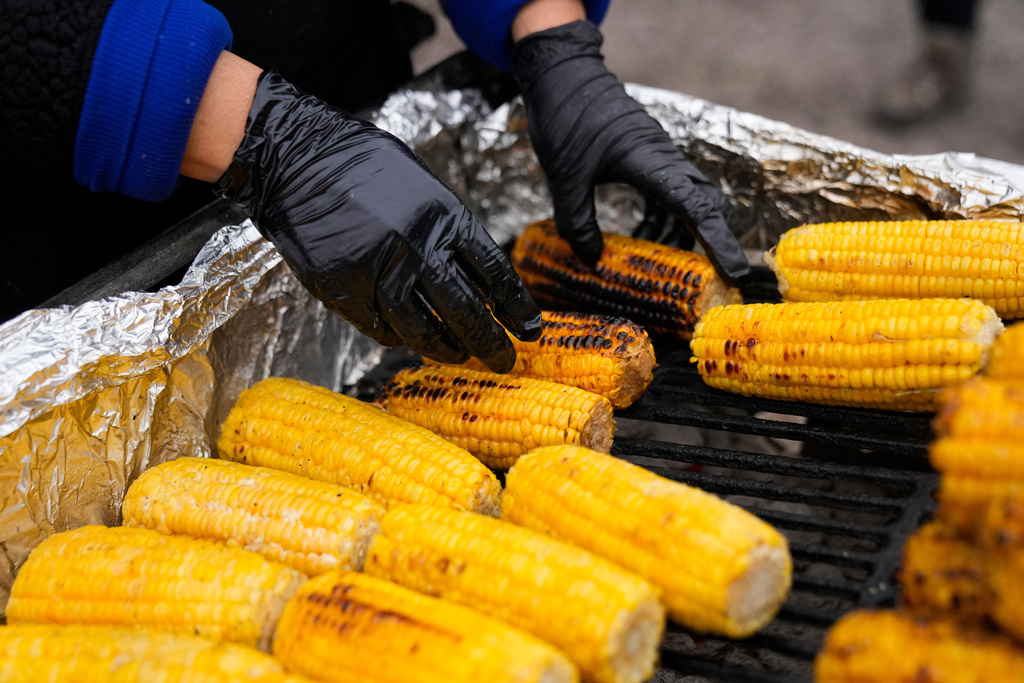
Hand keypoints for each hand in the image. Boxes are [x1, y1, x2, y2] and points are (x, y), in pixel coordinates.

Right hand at [215, 70, 541, 372]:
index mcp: (444, 215)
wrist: (295, 160)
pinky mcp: (343, 291)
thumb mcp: (421, 183)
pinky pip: (380, 328)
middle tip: (504, 360)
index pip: (494, 272)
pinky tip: (407, 338)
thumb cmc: (360, 164)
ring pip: (421, 330)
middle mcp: (416, 247)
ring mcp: (378, 273)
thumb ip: (447, 228)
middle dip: (490, 342)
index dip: (515, 306)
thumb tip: (475, 277)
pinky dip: (397, 337)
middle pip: (465, 310)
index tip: (529, 329)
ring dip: (445, 348)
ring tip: (459, 355)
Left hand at [510, 20, 749, 285]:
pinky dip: (663, 219)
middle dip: (714, 241)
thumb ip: (577, 221)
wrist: (563, 72)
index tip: (737, 272)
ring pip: (688, 199)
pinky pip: (668, 193)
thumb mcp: (564, 177)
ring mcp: (658, 157)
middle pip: (705, 205)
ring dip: (684, 233)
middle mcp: (665, 160)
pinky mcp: (647, 156)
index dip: (719, 244)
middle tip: (716, 279)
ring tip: (673, 268)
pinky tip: (644, 238)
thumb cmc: (566, 117)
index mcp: (653, 163)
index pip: (697, 210)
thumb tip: (592, 260)